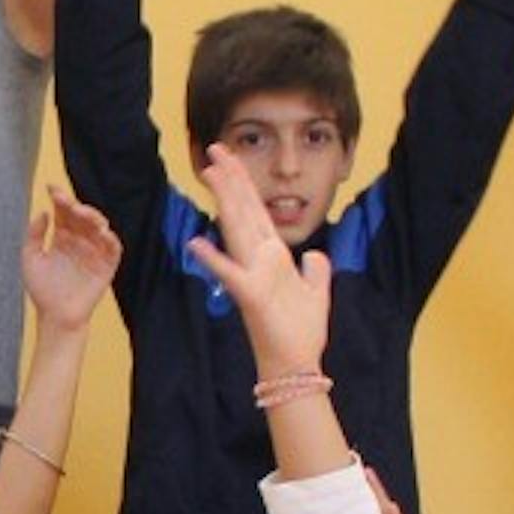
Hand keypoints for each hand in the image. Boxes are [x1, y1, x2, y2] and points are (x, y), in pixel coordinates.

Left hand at [23, 188, 120, 327]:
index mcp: (62, 237)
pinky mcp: (106, 265)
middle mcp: (79, 240)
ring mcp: (94, 251)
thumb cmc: (42, 290)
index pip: (64, 212)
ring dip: (92, 216)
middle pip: (82, 215)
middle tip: (65, 201)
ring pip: (99, 226)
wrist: (55, 316)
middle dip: (75, 205)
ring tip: (81, 212)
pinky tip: (102, 231)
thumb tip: (43, 212)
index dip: (60, 198)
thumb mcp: (31, 258)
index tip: (51, 188)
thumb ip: (34, 234)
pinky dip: (110, 238)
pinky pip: (113, 248)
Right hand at [180, 143, 331, 376]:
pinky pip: (230, 274)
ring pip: (236, 229)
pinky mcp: (250, 296)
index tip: (229, 158)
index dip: (243, 183)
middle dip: (230, 178)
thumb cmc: (302, 332)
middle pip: (243, 210)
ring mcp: (251, 275)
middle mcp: (258, 260)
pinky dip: (214, 259)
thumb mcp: (317, 292)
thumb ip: (315, 269)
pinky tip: (197, 243)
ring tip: (209, 173)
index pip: (256, 211)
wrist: (297, 364)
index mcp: (272, 257)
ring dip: (223, 200)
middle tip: (213, 149)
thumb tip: (314, 254)